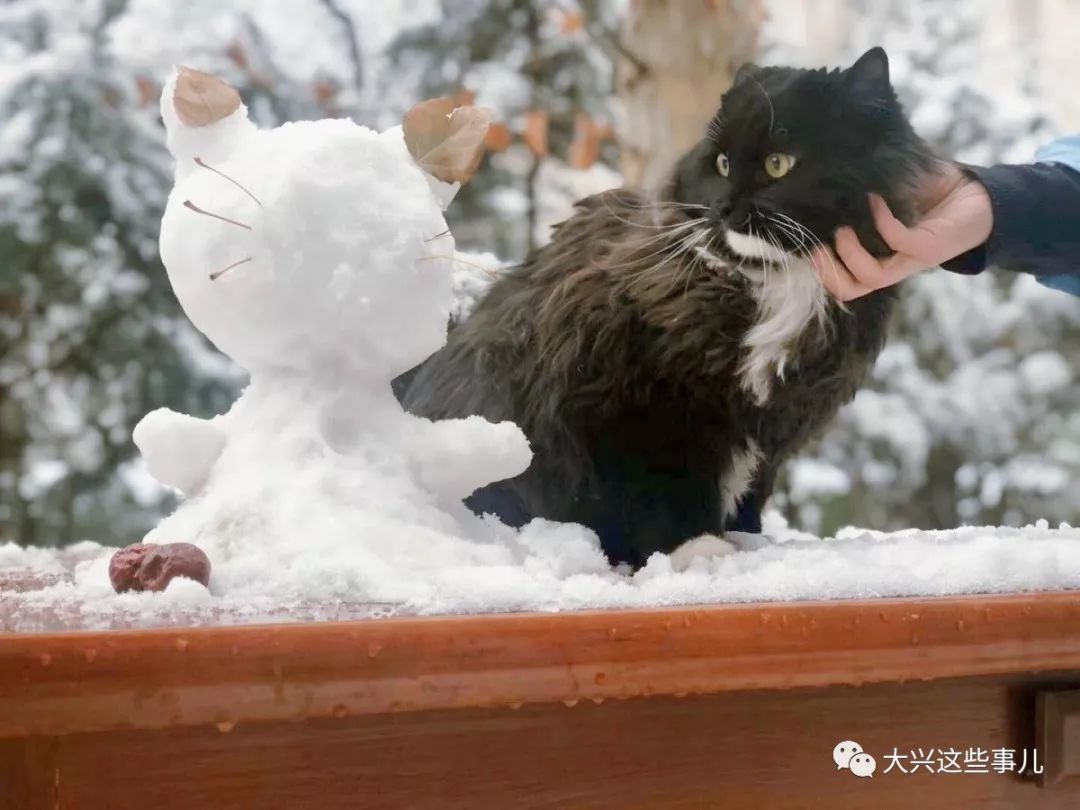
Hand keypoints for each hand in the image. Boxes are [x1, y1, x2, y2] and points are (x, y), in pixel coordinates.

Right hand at [810, 163, 993, 300]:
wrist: (980, 195)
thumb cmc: (934, 193)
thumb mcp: (891, 195)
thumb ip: (864, 193)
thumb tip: (829, 176)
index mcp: (882, 257)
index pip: (846, 282)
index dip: (823, 272)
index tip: (810, 245)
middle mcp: (894, 264)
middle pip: (852, 289)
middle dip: (829, 272)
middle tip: (820, 246)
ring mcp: (911, 258)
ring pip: (871, 277)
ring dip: (850, 253)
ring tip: (844, 228)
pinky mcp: (929, 247)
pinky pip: (897, 240)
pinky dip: (881, 219)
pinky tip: (876, 199)